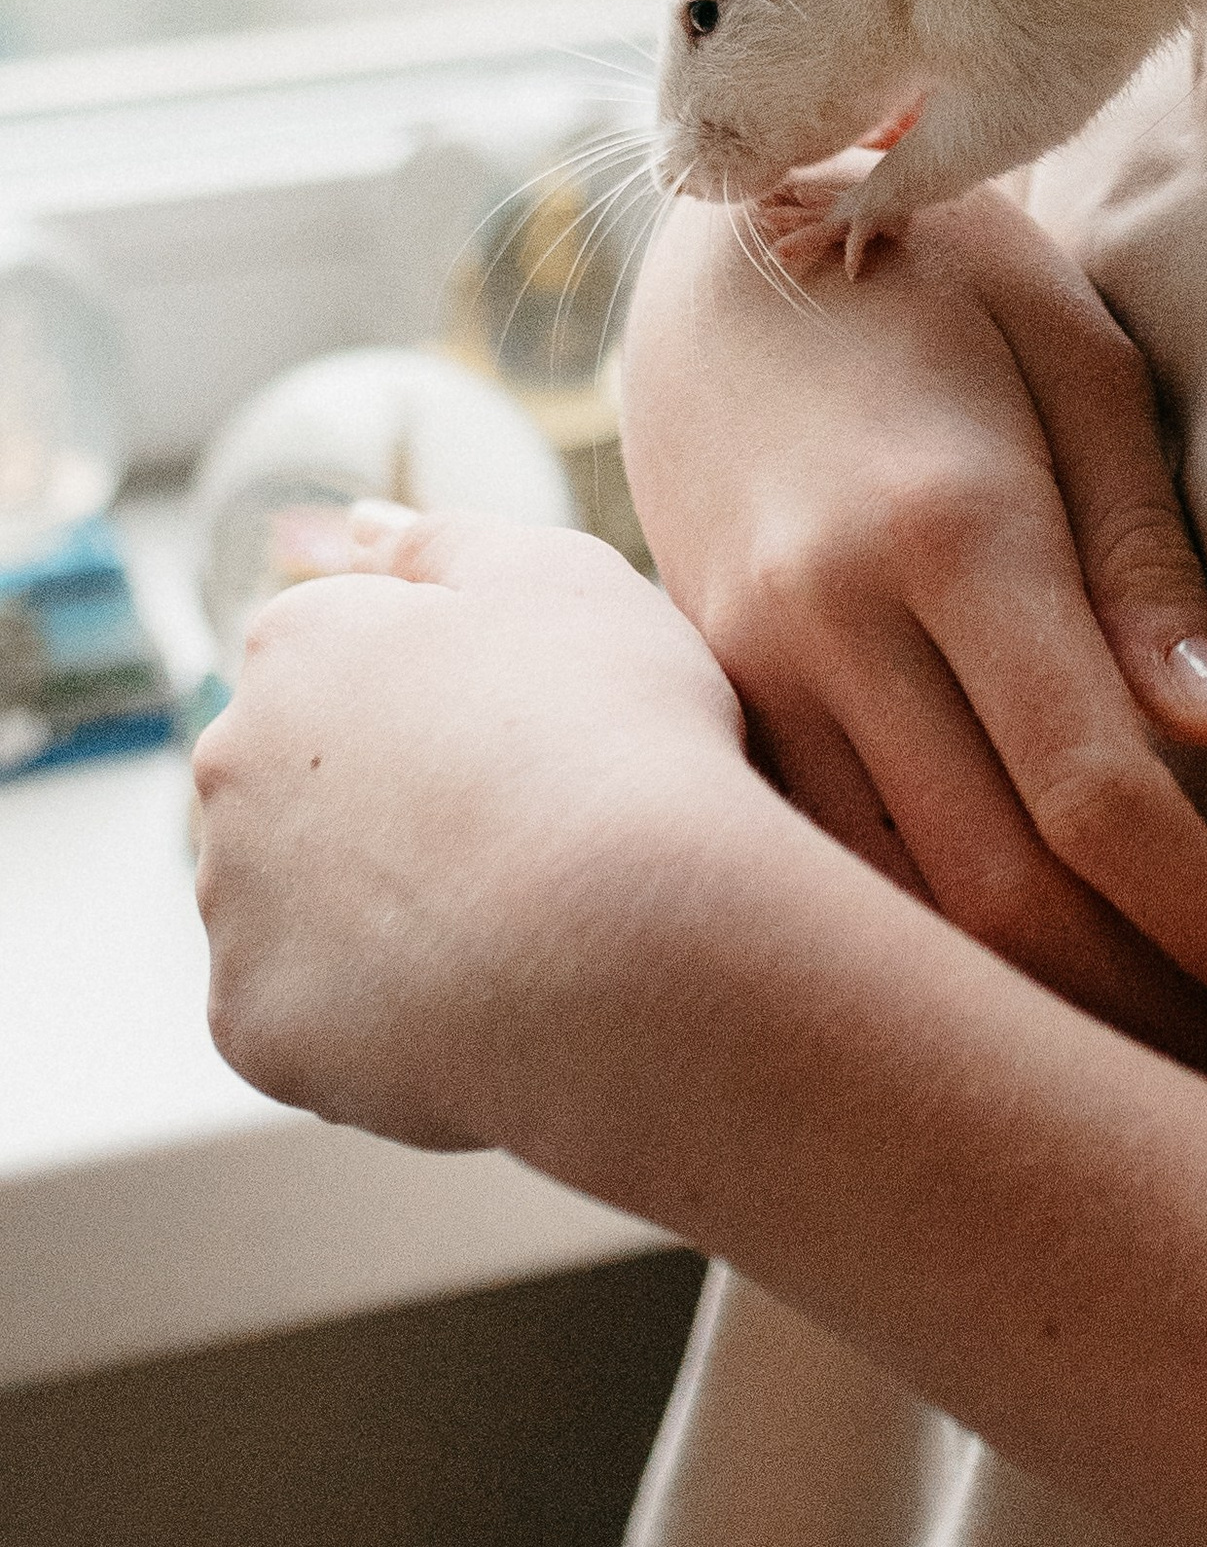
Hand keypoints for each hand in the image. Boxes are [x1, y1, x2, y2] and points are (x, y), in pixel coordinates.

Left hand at [193, 508, 755, 1156]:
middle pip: (304, 778)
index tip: (532, 738)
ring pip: (298, 898)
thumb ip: (442, 542)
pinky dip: (377, 1010)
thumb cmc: (616, 733)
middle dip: (390, 800)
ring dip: (377, 905)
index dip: (451, 701)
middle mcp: (231, 759)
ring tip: (511, 920)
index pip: (344, 660)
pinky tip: (475, 999)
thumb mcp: (559, 576)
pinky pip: (310, 1011)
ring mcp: (231, 899)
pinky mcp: (251, 1021)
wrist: (636, 936)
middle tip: (526, 830)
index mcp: (299, 642)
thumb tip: (358, 525)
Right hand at [619, 187, 1206, 1076]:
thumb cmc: (951, 280)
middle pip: (993, 894)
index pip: (1097, 793)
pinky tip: (1007, 1016)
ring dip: (1023, 1022)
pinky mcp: (704, 702)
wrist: (723, 244)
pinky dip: (912, 962)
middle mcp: (828, 622)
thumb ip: (1150, 562)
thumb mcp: (1080, 366)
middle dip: (1137, 1017)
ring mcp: (746, 673)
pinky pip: (812, 876)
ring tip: (1161, 1084)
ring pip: (886, 916)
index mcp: (948, 531)